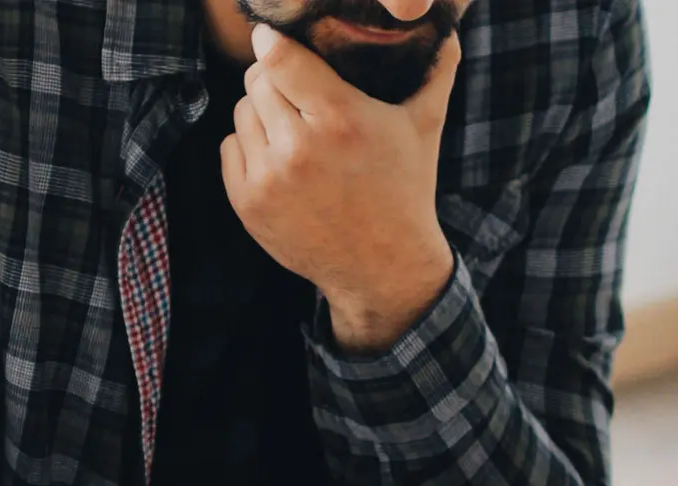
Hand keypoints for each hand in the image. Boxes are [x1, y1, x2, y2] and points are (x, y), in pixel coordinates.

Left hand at [221, 23, 460, 352]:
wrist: (380, 266)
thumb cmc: (404, 190)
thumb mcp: (425, 126)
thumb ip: (437, 69)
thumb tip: (448, 26)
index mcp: (340, 119)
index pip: (280, 58)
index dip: (271, 41)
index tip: (270, 35)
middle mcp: (298, 149)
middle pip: (257, 80)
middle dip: (272, 76)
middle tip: (292, 86)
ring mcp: (269, 180)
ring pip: (241, 113)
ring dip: (260, 111)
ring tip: (288, 124)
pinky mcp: (249, 206)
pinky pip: (230, 148)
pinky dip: (247, 145)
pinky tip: (276, 154)